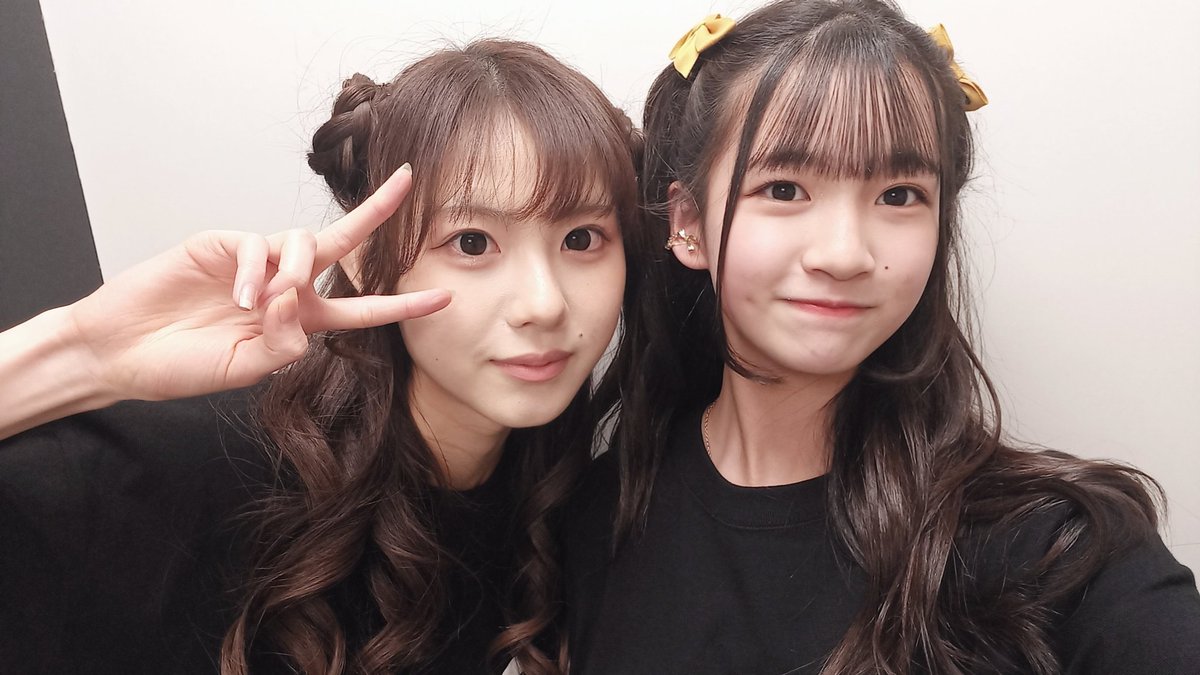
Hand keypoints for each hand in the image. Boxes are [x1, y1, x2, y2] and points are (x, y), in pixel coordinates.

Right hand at [65, 165, 448, 401]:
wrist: (121, 351)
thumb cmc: (182, 365)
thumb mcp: (243, 369)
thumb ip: (280, 345)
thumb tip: (297, 304)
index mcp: (298, 322)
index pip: (361, 311)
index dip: (403, 304)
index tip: (445, 297)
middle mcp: (284, 287)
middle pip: (342, 244)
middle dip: (377, 213)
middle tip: (409, 183)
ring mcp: (255, 262)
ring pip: (305, 243)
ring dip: (298, 272)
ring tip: (267, 304)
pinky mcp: (223, 243)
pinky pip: (259, 244)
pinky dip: (257, 271)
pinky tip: (238, 299)